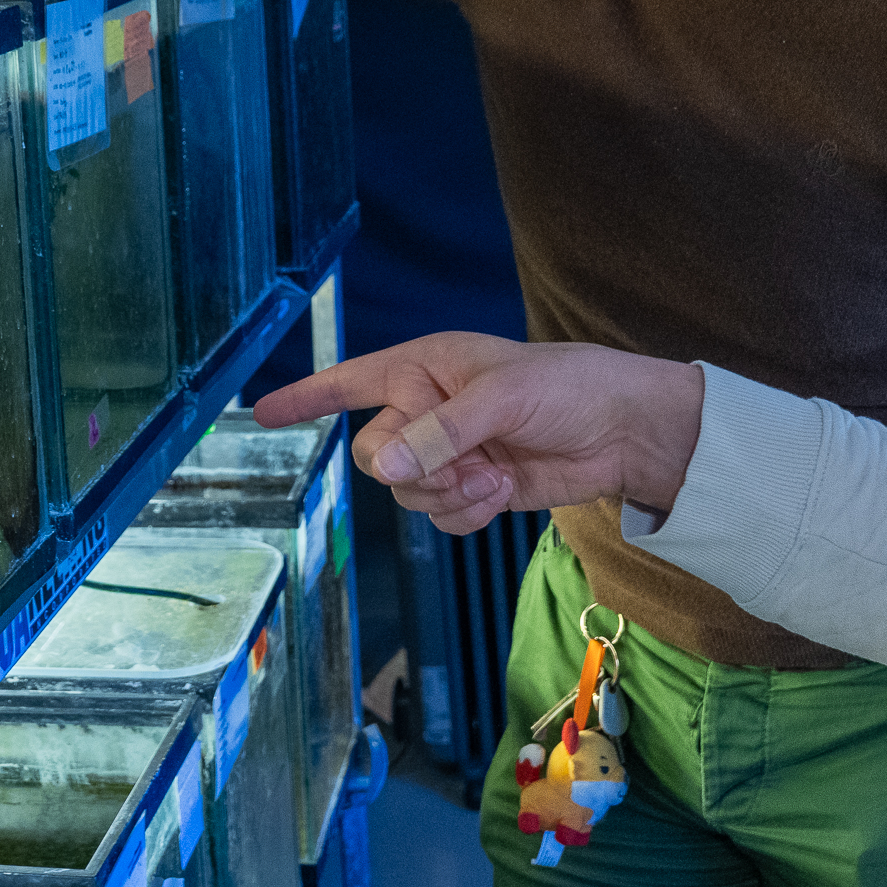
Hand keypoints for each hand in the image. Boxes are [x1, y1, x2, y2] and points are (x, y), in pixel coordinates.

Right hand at [257, 335, 703, 527]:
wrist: (625, 432)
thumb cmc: (567, 387)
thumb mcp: (500, 399)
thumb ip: (437, 433)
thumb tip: (380, 465)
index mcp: (424, 369)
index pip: (350, 382)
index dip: (306, 397)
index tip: (261, 413)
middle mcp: (426, 411)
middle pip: (375, 455)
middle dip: (417, 467)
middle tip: (466, 460)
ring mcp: (449, 454)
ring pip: (406, 493)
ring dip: (447, 494)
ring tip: (493, 477)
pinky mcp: (474, 490)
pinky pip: (440, 517)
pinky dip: (465, 515)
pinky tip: (500, 496)